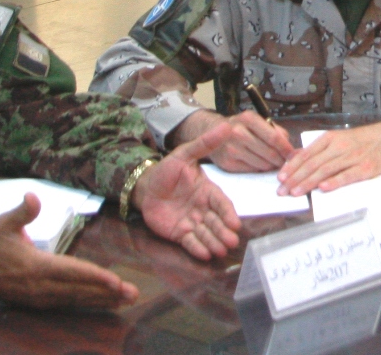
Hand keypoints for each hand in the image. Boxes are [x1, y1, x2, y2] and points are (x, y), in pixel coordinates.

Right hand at [0, 193, 138, 308]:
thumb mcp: (4, 224)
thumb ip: (22, 212)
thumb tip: (32, 196)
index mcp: (37, 267)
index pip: (71, 272)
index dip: (93, 276)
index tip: (114, 280)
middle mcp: (44, 286)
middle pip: (80, 290)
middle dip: (107, 292)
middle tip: (132, 292)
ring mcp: (45, 298)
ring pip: (79, 300)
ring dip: (104, 300)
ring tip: (128, 298)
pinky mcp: (45, 303)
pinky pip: (72, 304)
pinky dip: (91, 304)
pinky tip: (108, 302)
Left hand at [132, 122, 242, 259]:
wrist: (145, 186)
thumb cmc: (167, 171)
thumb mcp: (184, 154)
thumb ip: (204, 144)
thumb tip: (226, 126)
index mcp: (207, 191)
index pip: (221, 204)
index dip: (228, 214)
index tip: (234, 223)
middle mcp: (203, 209)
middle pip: (216, 222)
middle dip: (223, 232)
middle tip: (231, 241)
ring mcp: (192, 222)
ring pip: (206, 234)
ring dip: (213, 242)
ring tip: (219, 250)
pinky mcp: (180, 233)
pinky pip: (191, 242)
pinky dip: (197, 248)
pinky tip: (204, 254)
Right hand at [169, 109, 293, 171]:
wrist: (210, 131)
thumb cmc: (240, 127)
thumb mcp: (256, 122)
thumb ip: (277, 133)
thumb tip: (296, 151)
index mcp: (248, 118)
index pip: (274, 138)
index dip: (287, 149)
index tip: (294, 155)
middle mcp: (238, 132)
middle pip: (270, 153)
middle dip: (281, 160)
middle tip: (286, 163)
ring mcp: (231, 148)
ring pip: (262, 164)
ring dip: (271, 166)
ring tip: (272, 163)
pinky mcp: (227, 163)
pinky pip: (252, 170)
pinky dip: (259, 169)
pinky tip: (258, 164)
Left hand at [276, 117, 380, 195]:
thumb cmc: (361, 140)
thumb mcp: (337, 139)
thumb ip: (318, 150)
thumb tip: (295, 159)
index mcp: (329, 139)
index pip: (305, 154)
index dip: (291, 166)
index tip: (280, 177)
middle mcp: (338, 147)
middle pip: (312, 164)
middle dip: (295, 178)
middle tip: (282, 190)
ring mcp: (352, 157)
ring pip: (326, 170)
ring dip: (308, 182)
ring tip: (295, 192)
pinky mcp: (366, 168)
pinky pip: (348, 175)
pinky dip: (334, 182)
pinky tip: (323, 188)